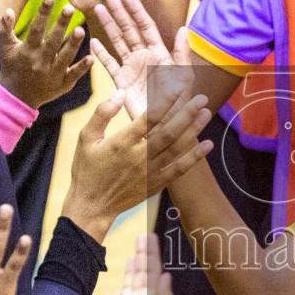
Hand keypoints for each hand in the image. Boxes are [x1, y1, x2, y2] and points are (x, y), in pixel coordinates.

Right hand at [0, 0, 90, 108]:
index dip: (43, 13)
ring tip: (81, 30)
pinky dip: (82, 68)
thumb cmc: (11, 66)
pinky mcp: (62, 85)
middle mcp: (40, 63)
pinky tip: (91, 58)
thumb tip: (8, 10)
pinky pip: (74, 75)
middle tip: (70, 7)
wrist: (17, 97)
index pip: (36, 29)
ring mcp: (53, 75)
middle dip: (61, 24)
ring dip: (73, 44)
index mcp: (27, 51)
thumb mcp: (4, 48)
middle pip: (53, 41)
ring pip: (65, 57)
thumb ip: (4, 28)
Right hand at [61, 91, 212, 241]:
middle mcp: (138, 157)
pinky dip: (194, 157)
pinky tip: (208, 144)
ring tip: (207, 113)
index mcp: (121, 142)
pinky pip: (179, 169)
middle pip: (168, 132)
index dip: (165, 102)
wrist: (92, 207)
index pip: (147, 118)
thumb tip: (121, 92)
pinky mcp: (156, 184)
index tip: (178, 88)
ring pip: (176, 148)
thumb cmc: (87, 168)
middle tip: (202, 97)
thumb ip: (103, 113)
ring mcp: (149, 172)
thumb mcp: (86, 137)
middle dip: (186, 114)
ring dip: (193, 131)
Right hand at [90, 0, 194, 119]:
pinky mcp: (122, 82)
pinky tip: (93, 41)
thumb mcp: (184, 78)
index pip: (146, 26)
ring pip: (117, 42)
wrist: (167, 126)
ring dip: (108, 26)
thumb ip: (182, 54)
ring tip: (97, 8)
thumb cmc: (181, 103)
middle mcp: (145, 57)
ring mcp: (132, 69)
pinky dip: (101, 54)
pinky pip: (109, 64)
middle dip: (118, 12)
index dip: (137, 11)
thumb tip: (183, 28)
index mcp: (160, 53)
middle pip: (128, 29)